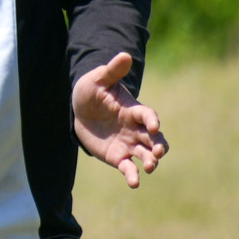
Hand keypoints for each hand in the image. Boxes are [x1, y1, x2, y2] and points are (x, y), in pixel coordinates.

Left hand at [72, 52, 167, 187]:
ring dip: (150, 161)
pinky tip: (134, 183)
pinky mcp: (118, 157)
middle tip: (157, 152)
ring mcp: (128, 143)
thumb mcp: (98, 79)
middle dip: (159, 146)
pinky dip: (132, 176)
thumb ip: (112, 71)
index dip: (152, 120)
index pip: (147, 115)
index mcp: (133, 110)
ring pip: (146, 155)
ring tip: (149, 167)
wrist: (80, 110)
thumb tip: (125, 55)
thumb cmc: (91, 90)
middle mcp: (135, 128)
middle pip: (154, 139)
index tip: (153, 126)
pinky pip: (128, 168)